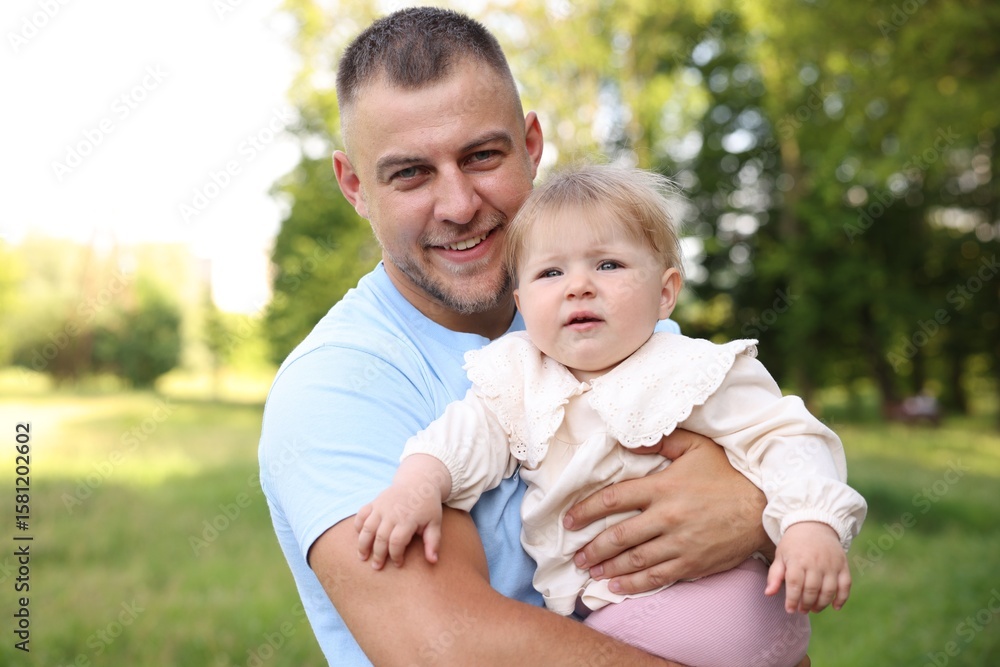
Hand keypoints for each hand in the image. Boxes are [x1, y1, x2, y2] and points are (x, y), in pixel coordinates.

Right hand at [355, 484, 442, 568]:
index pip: (397, 542)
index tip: (398, 564)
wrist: (418, 481)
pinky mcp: (374, 502)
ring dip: (363, 544)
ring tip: (362, 557)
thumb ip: (433, 542)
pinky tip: (359, 536)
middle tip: (377, 567)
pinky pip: (362, 514)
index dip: (396, 556)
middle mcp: (392, 513)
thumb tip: (433, 561)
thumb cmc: (427, 506)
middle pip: (380, 538)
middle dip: (378, 555)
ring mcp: (381, 506)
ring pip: (367, 528)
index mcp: (407, 519)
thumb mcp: (435, 522)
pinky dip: (358, 525)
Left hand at [564, 429, 769, 594]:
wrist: (761, 509)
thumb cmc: (726, 474)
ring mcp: (678, 543)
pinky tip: (616, 587)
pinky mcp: (691, 563)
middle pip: (618, 535)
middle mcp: (666, 517)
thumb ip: (660, 442)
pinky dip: (632, 584)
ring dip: (607, 567)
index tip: (570, 519)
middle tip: (576, 555)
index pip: (613, 499)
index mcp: (662, 486)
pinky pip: (655, 577)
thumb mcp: (696, 447)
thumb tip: (626, 441)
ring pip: (633, 560)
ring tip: (590, 571)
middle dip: (592, 547)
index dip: (586, 510)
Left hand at [766, 521, 850, 612]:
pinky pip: (846, 585)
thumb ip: (775, 575)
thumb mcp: (780, 555)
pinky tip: (835, 607)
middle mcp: (815, 563)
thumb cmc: (794, 543)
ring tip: (814, 609)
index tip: (789, 610)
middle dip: (806, 604)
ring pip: (829, 590)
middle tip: (802, 610)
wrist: (814, 524)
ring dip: (822, 604)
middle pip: (812, 590)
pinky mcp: (843, 565)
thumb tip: (768, 594)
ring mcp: (831, 564)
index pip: (795, 584)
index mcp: (797, 560)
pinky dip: (842, 598)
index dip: (792, 600)